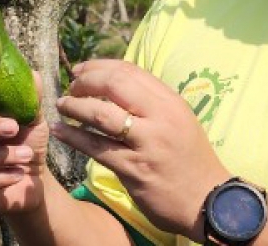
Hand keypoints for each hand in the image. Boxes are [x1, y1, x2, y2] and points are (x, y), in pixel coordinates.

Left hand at [51, 59, 229, 240]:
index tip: (81, 70)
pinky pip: (96, 148)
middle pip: (114, 84)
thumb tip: (115, 83)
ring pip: (100, 114)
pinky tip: (60, 132)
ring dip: (74, 106)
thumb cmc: (190, 159)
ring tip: (62, 105)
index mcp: (170, 102)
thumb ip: (151, 102)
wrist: (206, 201)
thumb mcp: (178, 120)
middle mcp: (160, 117)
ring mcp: (146, 143)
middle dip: (86, 82)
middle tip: (71, 87)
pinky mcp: (133, 169)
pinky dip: (73, 137)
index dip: (100, 66)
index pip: (130, 70)